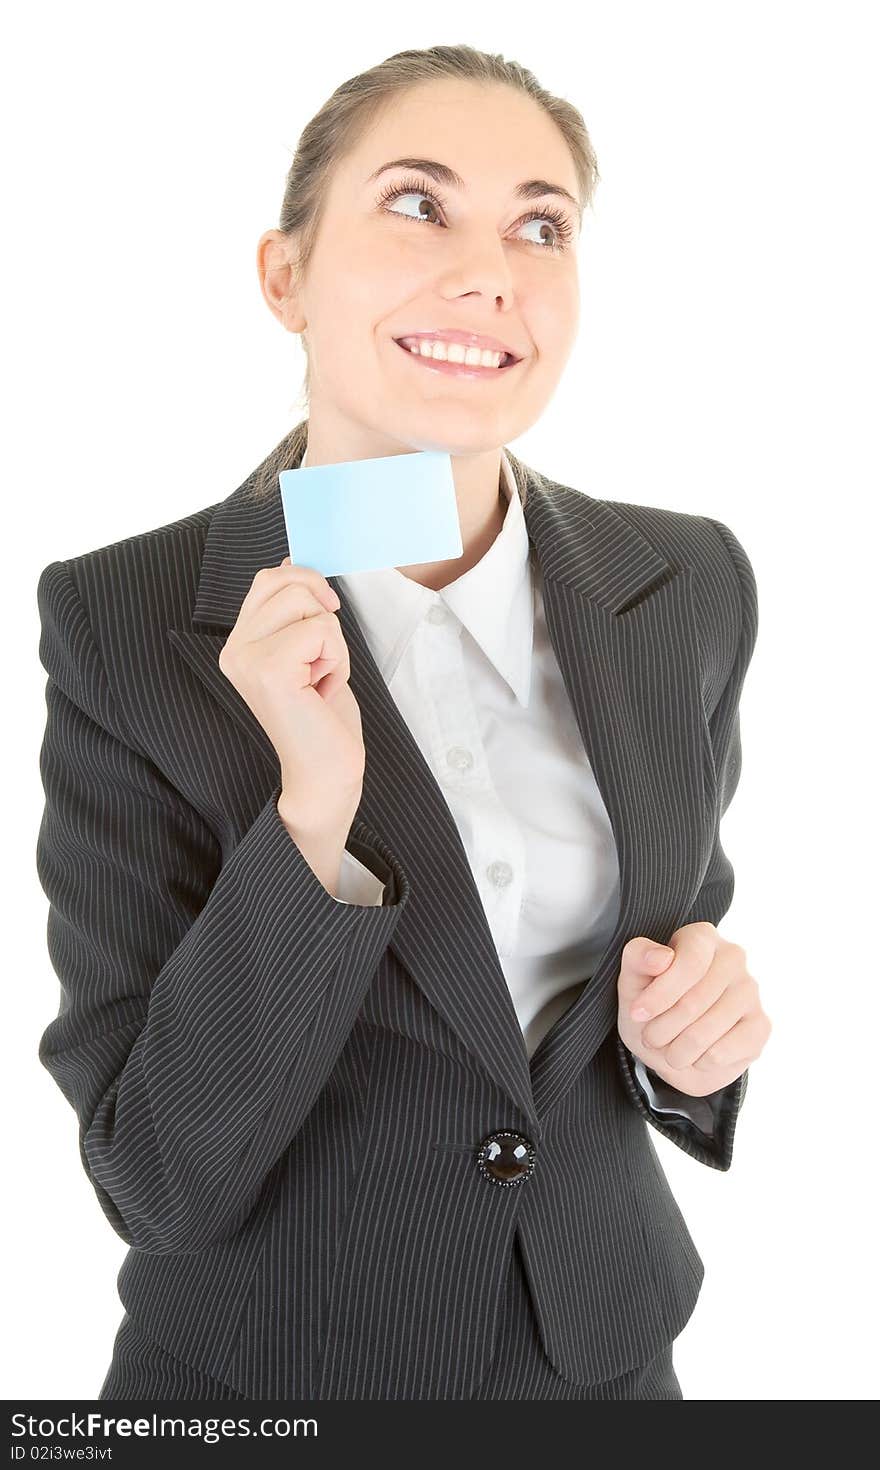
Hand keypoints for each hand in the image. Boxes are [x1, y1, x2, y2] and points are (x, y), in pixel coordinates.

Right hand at [218, 554, 365, 830]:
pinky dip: (338, 659)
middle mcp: (232, 650)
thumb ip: (293, 609)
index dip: (308, 589)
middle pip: (287, 583)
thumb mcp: (308, 650)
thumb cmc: (322, 717)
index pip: (269, 579)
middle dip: (323, 617)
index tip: (321, 631)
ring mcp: (246, 659)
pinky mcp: (268, 670)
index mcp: (237, 643)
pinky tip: (323, 690)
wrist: (326, 772)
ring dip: (332, 642)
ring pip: (308, 604)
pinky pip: (322, 630)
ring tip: (320, 679)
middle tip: (321, 661)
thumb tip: (291, 561)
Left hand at [616, 922, 771, 1096]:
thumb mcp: (633, 982)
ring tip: (669, 1050)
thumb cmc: (653, 1005)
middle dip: (663, 1028)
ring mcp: (750, 991)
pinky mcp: (761, 1025)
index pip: (688, 964)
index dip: (660, 994)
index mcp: (701, 937)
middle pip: (696, 1001)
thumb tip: (661, 957)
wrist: (671, 1043)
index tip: (637, 1013)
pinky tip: (696, 1055)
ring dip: (677, 1050)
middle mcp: (733, 957)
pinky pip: (723, 1052)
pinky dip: (699, 1062)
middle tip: (650, 1038)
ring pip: (707, 1031)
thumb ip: (638, 959)